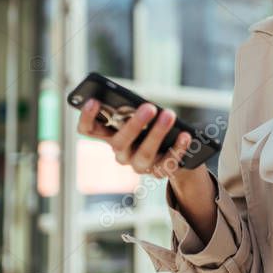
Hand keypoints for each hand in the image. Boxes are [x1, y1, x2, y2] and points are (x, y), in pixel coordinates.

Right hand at [76, 99, 192, 180]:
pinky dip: (178, 148)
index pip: (89, 130)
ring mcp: (139, 165)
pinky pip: (168, 162)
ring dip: (157, 133)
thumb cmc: (152, 127)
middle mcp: (121, 153)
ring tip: (170, 115)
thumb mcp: (141, 117)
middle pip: (119, 142)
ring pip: (144, 154)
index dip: (87, 118)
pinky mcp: (159, 171)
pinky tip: (185, 135)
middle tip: (149, 107)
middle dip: (134, 124)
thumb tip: (141, 104)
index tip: (94, 101)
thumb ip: (135, 110)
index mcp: (111, 136)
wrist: (174, 152)